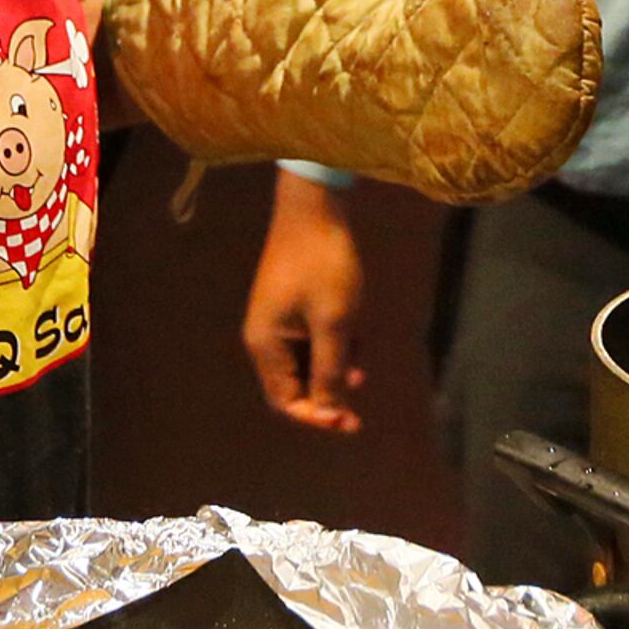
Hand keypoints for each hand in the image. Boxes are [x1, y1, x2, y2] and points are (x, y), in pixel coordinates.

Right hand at [244, 171, 365, 434]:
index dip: (317, 417)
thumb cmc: (324, 265)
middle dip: (327, 396)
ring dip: (334, 370)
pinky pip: (311, 340)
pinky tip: (356, 335)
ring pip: (306, 363)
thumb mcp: (334, 323)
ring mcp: (278, 319)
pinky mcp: (293, 304)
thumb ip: (331, 371)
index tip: (350, 421)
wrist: (316, 207)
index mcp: (266, 345)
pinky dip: (334, 346)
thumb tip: (330, 412)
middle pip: (295, 385)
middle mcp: (266, 337)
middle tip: (360, 403)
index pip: (286, 402)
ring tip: (362, 364)